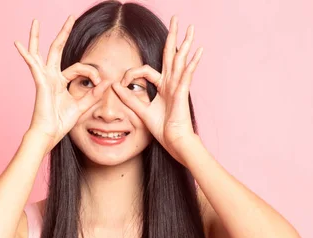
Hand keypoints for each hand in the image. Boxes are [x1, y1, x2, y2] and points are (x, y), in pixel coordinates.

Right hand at [14, 16, 109, 151]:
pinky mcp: (40, 83)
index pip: (79, 68)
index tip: (98, 82)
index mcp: (61, 82)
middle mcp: (51, 77)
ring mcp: (44, 78)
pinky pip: (33, 65)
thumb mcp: (82, 106)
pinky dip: (26, 54)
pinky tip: (18, 44)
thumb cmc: (61, 122)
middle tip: (70, 17)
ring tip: (35, 21)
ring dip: (38, 36)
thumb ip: (94, 94)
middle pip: (57, 49)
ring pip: (41, 52)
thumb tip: (106, 82)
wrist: (49, 134)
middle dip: (64, 33)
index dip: (91, 72)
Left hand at [112, 16, 202, 164]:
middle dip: (172, 37)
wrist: (175, 142)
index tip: (122, 83)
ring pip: (181, 59)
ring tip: (190, 28)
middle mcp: (172, 83)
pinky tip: (198, 51)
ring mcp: (178, 86)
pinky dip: (192, 63)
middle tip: (175, 19)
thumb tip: (114, 85)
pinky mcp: (182, 92)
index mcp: (163, 87)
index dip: (131, 74)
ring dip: (186, 43)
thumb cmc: (163, 130)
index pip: (145, 71)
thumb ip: (128, 99)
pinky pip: (186, 74)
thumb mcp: (141, 111)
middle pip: (171, 55)